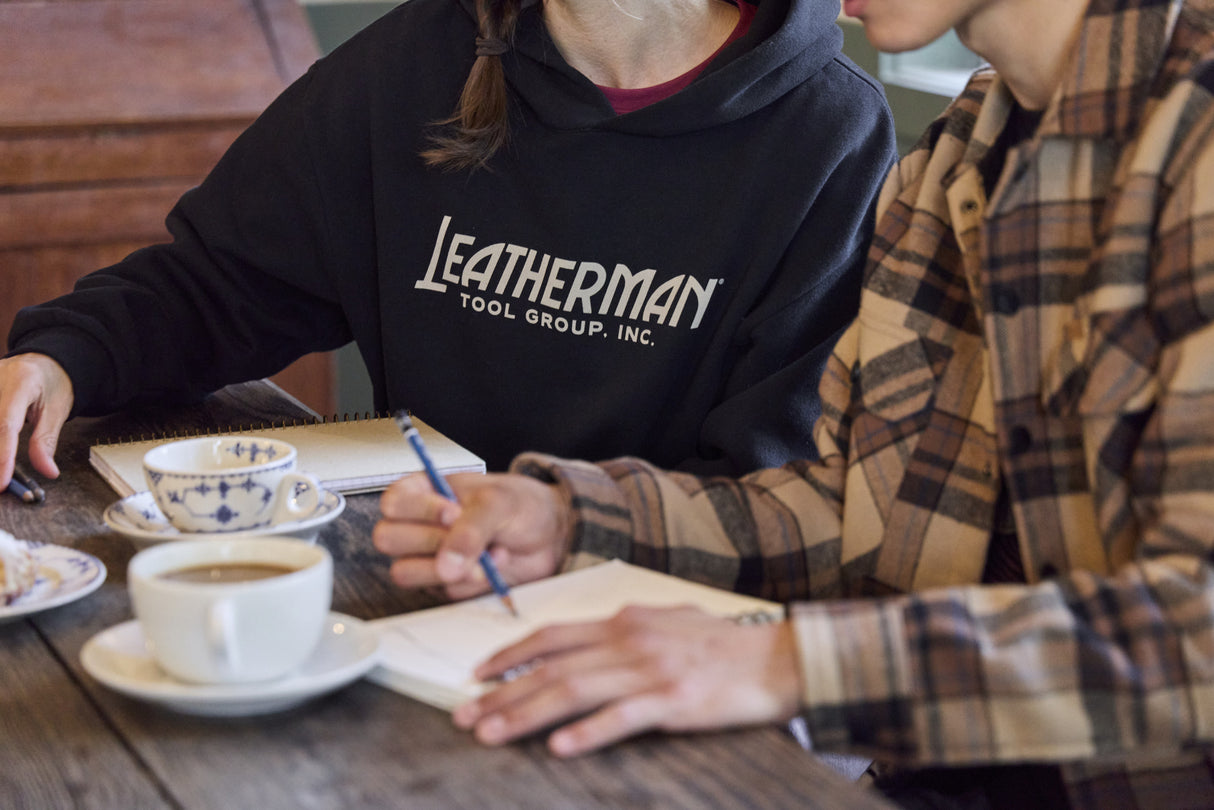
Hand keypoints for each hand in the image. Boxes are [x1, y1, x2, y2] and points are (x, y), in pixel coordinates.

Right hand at [0, 353, 73, 485]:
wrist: (43, 360)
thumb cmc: (53, 384)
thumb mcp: (57, 410)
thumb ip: (46, 441)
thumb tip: (48, 472)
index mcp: (20, 382)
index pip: (5, 425)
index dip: (2, 457)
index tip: (1, 483)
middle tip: (0, 485)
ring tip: (1, 474)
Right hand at [374, 471, 571, 600]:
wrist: (551, 536)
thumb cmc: (522, 507)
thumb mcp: (499, 503)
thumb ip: (470, 529)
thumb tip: (446, 567)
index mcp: (424, 492)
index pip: (392, 503)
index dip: (419, 510)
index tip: (453, 512)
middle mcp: (418, 525)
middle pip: (388, 539)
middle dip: (431, 540)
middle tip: (468, 535)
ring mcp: (429, 557)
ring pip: (404, 572)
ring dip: (448, 566)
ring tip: (487, 553)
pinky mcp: (446, 584)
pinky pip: (442, 591)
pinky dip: (472, 580)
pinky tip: (495, 566)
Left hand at [452, 605, 802, 756]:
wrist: (778, 658)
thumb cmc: (723, 644)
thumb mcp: (667, 622)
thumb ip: (627, 630)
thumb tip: (590, 641)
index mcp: (625, 620)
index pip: (553, 635)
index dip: (510, 654)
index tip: (478, 674)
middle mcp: (630, 640)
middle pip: (552, 667)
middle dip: (502, 693)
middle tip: (465, 716)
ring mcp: (651, 670)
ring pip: (574, 691)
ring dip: (526, 713)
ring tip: (491, 733)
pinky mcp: (676, 701)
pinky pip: (623, 718)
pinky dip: (589, 732)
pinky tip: (561, 747)